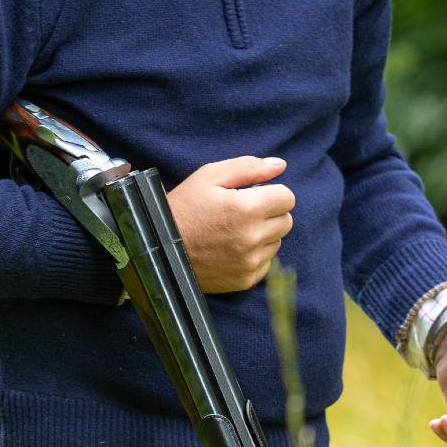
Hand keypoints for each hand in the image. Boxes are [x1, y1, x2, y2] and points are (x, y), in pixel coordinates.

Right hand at [166, 156, 294, 293]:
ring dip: (263, 234)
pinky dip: (254, 254)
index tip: (253, 194)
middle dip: (269, 212)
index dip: (271, 192)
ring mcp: (249, 262)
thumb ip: (249, 167)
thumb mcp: (210, 176)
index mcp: (247, 209)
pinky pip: (265, 263)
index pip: (287, 198)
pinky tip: (231, 247)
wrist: (159, 247)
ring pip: (277, 242)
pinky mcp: (244, 280)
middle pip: (286, 220)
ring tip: (233, 230)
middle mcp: (252, 238)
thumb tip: (280, 166)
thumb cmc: (184, 207)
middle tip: (242, 212)